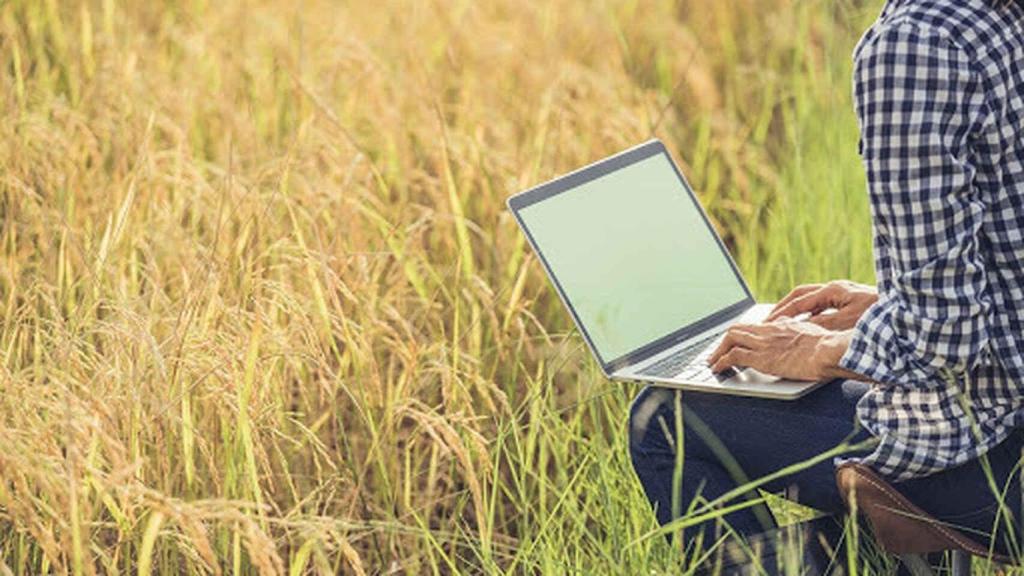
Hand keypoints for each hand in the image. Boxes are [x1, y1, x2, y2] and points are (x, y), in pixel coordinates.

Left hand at [707, 319, 852, 381]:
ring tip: (713, 363)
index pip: (752, 326)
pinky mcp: (762, 358)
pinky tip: (718, 369)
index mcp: (780, 324)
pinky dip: (722, 362)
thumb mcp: (811, 332)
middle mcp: (768, 331)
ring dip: (718, 352)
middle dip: (724, 342)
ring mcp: (763, 343)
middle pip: (736, 330)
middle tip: (718, 352)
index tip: (736, 342)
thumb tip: (794, 334)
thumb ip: (797, 332)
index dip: (741, 335)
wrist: (830, 350)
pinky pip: (734, 357)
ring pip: (730, 340)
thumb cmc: (828, 346)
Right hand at [766, 280, 877, 330]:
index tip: (768, 323)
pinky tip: (808, 325)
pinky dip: (809, 314)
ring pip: (811, 300)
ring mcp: (844, 294)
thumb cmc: (882, 317)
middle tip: (768, 321)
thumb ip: (823, 325)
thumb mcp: (849, 323)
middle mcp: (837, 289)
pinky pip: (822, 306)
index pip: (799, 300)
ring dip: (795, 310)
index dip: (781, 313)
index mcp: (834, 290)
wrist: (910, 311)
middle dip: (783, 308)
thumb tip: (802, 328)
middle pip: (801, 295)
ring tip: (782, 323)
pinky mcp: (852, 302)